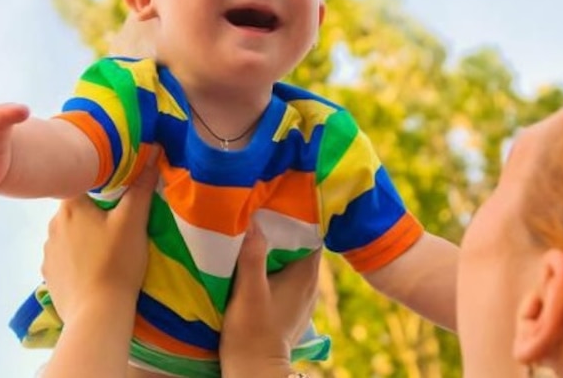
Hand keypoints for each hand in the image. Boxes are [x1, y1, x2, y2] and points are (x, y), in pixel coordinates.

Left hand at [42, 147, 159, 323]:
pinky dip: (77, 258)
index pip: (82, 183)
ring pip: (69, 233)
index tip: (118, 191)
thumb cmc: (116, 262)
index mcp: (71, 206)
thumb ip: (141, 188)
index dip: (100, 184)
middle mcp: (53, 225)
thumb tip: (152, 156)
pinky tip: (93, 267)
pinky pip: (64, 257)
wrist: (97, 313)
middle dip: (94, 211)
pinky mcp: (50, 275)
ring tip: (107, 247)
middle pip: (76, 208)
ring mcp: (48, 252)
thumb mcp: (134, 221)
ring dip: (84, 235)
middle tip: (118, 220)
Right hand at [220, 223, 320, 376]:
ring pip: (295, 260)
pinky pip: (288, 276)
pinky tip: (259, 262)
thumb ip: (252, 256)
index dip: (299, 216)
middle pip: (303, 244)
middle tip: (263, 210)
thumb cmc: (251, 332)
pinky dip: (277, 265)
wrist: (253, 371)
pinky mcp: (292, 307)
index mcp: (306, 275)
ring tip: (258, 232)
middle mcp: (311, 284)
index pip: (313, 233)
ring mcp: (303, 297)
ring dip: (279, 248)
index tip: (280, 201)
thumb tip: (254, 220)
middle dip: (285, 229)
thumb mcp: (249, 291)